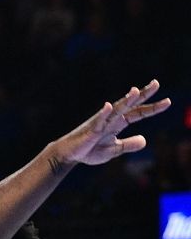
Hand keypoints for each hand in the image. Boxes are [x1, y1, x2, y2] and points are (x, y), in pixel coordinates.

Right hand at [54, 79, 169, 166]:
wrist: (70, 154)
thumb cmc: (90, 150)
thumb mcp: (114, 149)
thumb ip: (128, 144)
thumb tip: (145, 139)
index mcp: (117, 124)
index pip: (138, 113)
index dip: (152, 108)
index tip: (167, 101)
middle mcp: (111, 120)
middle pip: (130, 106)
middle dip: (143, 95)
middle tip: (157, 83)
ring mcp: (100, 123)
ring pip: (116, 110)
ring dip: (125, 101)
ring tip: (135, 91)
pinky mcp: (90, 130)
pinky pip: (98, 121)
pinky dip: (104, 114)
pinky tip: (109, 106)